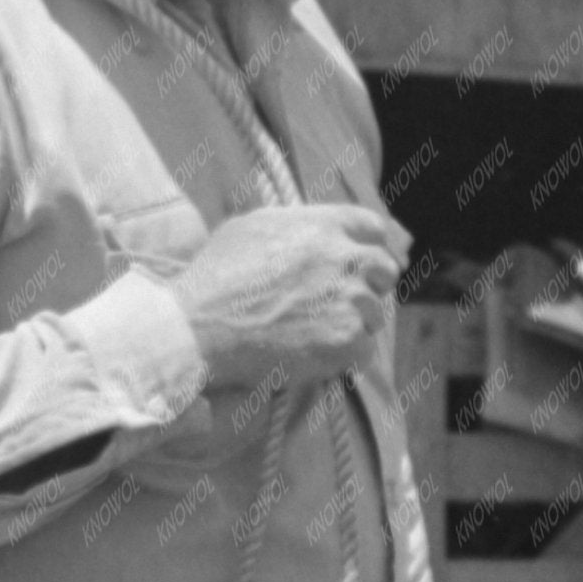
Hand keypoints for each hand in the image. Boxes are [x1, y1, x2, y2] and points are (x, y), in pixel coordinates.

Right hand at [164, 202, 409, 390]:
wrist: (197, 328)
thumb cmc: (213, 279)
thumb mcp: (250, 227)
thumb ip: (293, 224)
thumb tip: (309, 228)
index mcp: (322, 225)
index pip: (373, 227)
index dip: (368, 246)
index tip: (361, 263)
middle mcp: (343, 257)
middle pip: (384, 269)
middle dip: (367, 285)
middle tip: (340, 303)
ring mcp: (348, 300)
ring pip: (374, 314)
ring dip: (352, 324)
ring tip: (313, 334)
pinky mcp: (345, 340)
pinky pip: (364, 350)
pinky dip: (344, 357)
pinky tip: (314, 355)